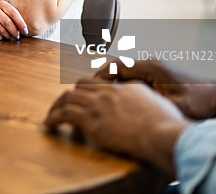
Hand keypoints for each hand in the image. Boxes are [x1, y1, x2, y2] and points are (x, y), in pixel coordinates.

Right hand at [0, 1, 28, 39]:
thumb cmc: (2, 16)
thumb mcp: (8, 13)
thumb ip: (16, 19)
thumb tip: (25, 31)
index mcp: (2, 4)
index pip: (13, 13)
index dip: (21, 23)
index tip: (25, 31)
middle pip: (7, 22)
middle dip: (14, 31)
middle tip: (17, 36)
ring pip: (1, 29)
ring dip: (8, 35)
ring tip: (10, 36)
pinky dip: (1, 38)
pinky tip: (2, 37)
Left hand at [44, 79, 190, 174]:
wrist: (162, 134)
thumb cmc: (167, 125)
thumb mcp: (160, 104)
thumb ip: (149, 101)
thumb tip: (152, 104)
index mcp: (125, 87)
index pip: (99, 82)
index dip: (88, 89)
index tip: (82, 96)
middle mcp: (109, 92)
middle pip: (81, 85)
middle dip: (71, 95)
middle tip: (64, 105)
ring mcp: (99, 104)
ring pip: (69, 97)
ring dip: (57, 106)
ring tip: (51, 115)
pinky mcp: (91, 119)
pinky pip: (65, 114)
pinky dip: (54, 117)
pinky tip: (49, 123)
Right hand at [96, 59, 215, 118]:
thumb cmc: (200, 102)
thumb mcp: (175, 105)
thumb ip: (155, 104)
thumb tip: (134, 108)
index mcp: (151, 68)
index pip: (117, 66)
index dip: (101, 76)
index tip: (90, 88)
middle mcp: (150, 64)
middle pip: (117, 67)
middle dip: (103, 80)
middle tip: (92, 95)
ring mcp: (153, 68)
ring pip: (124, 71)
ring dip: (113, 83)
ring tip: (104, 99)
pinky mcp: (156, 74)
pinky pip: (133, 76)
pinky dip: (123, 85)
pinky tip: (122, 100)